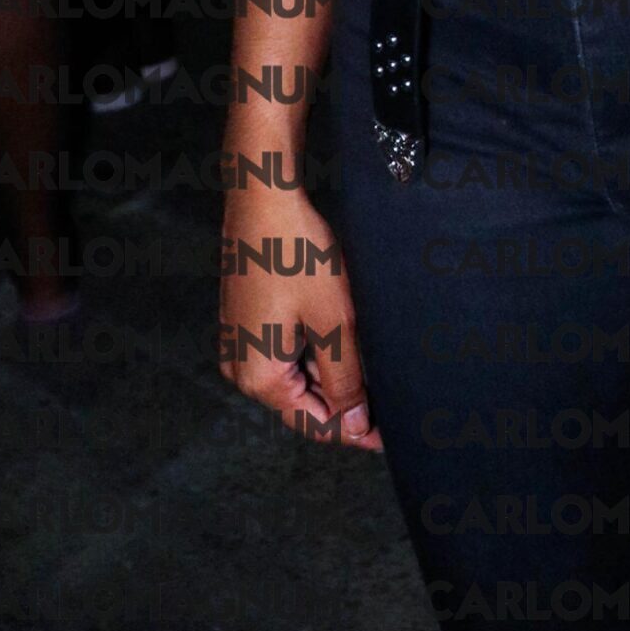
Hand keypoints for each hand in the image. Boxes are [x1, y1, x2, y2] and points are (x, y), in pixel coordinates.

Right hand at [218, 184, 382, 449]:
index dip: (354, 431)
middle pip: (301, 405)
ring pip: (294, 379)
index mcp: (258, 377)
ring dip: (330, 380)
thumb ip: (344, 379)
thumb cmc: (297, 252)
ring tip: (372, 378)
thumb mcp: (333, 321)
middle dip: (343, 406)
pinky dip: (314, 357)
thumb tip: (353, 427)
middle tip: (389, 407)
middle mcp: (240, 368)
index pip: (313, 423)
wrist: (264, 196)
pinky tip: (343, 346)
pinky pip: (284, 355)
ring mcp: (239, 343)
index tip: (390, 434)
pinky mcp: (245, 321)